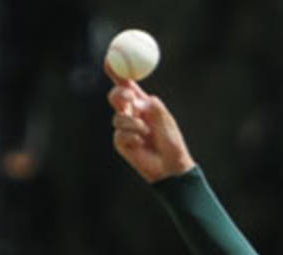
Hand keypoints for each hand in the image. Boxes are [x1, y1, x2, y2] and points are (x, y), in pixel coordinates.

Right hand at [105, 61, 195, 182]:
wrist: (172, 166)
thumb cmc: (171, 142)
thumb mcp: (166, 120)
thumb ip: (153, 107)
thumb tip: (137, 100)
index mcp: (142, 102)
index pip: (126, 83)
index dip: (116, 70)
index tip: (109, 59)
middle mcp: (131, 112)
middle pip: (116, 96)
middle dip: (120, 94)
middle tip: (129, 97)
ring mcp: (124, 127)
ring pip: (118, 117)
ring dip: (133, 123)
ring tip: (147, 133)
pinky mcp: (121, 142)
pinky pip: (119, 134)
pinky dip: (132, 136)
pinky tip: (142, 143)